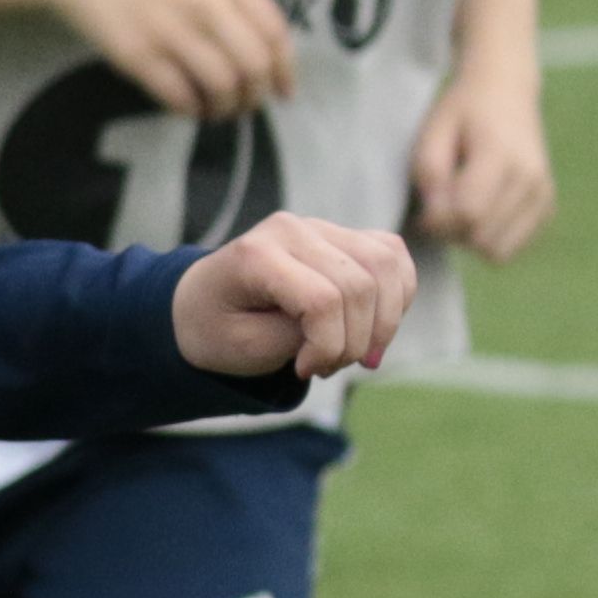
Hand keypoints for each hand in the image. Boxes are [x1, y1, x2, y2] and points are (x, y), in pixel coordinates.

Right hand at [29, 0, 292, 120]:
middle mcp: (207, 5)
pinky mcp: (140, 56)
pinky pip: (179, 95)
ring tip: (217, 111)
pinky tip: (188, 109)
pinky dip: (191, 109)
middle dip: (255, 95)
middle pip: (252, 66)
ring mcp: (173, 31)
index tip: (284, 92)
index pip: (273, 31)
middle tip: (246, 106)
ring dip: (224, 108)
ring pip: (220, 86)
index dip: (285, 69)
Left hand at [172, 211, 416, 384]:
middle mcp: (292, 230)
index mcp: (256, 255)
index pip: (323, 299)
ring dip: (383, 322)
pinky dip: (397, 296)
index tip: (304, 371)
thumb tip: (353, 330)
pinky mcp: (343, 234)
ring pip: (387, 265)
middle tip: (327, 368)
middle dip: (356, 341)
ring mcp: (320, 227)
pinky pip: (393, 256)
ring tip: (353, 353)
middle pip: (361, 284)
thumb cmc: (217, 329)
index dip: (328, 346)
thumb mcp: (245, 348)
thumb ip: (298, 337)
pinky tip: (373, 326)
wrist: (200, 304)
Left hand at [407, 60, 556, 265]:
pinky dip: (490, 238)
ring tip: (461, 208)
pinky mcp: (547, 208)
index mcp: (502, 155)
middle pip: (482, 239)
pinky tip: (481, 211)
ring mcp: (543, 195)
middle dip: (452, 232)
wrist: (507, 89)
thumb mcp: (434, 131)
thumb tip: (435, 216)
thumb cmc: (462, 112)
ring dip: (471, 239)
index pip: (469, 215)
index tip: (426, 206)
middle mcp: (531, 178)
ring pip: (498, 252)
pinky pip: (512, 248)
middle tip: (440, 207)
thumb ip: (429, 173)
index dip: (438, 221)